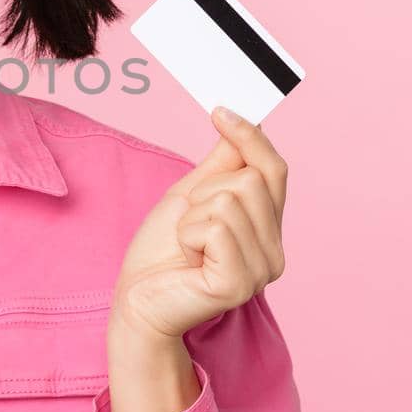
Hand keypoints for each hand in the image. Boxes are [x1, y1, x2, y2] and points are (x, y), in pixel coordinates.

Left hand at [110, 106, 288, 343]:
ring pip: (230, 200)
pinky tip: (187, 260)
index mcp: (267, 229)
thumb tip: (241, 120)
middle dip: (204, 191)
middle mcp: (274, 251)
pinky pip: (214, 228)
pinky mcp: (238, 284)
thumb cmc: (161, 253)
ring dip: (192, 217)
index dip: (251, 136)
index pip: (275, 169)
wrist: (137, 300)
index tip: (220, 111)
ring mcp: (261, 271)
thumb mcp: (191, 196)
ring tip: (187, 245)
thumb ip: (222, 164)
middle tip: (189, 225)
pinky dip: (188, 235)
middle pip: (249, 180)